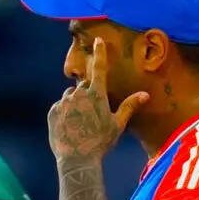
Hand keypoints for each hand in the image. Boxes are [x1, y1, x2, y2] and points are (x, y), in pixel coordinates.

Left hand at [47, 36, 149, 170]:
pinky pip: (59, 107)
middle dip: (87, 95)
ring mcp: (64, 102)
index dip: (100, 53)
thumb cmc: (100, 143)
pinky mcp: (53, 111)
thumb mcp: (117, 125)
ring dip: (75, 104)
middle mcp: (79, 94)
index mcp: (97, 95)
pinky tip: (69, 128)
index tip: (98, 40)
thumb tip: (145, 95)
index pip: (100, 68)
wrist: (77, 159)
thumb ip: (129, 106)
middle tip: (91, 116)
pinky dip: (64, 113)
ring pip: (70, 96)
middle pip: (84, 86)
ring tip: (79, 123)